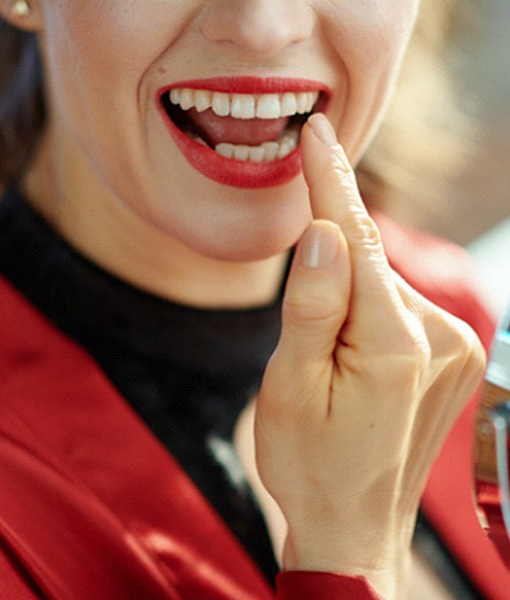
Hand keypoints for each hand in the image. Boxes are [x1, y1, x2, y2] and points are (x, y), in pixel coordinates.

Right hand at [254, 114, 484, 597]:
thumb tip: (324, 232)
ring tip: (327, 367)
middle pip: (369, 264)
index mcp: (394, 345)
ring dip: (347, 301)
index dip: (329, 183)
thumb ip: (312, 306)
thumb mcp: (290, 388)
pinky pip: (398, 308)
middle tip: (302, 338)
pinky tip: (352, 360)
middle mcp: (441, 337)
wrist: (355, 525)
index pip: (358, 239)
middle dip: (328, 268)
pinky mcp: (453, 357)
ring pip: (382, 286)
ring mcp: (456, 348)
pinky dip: (367, 313)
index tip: (316, 133)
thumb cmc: (310, 463)